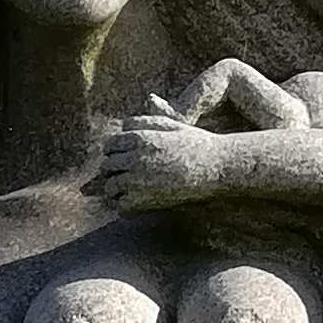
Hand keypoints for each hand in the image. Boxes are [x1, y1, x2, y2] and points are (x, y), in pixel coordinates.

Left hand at [91, 116, 229, 212]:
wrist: (216, 166)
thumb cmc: (198, 144)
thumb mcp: (174, 124)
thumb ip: (151, 119)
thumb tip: (133, 113)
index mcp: (139, 137)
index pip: (110, 144)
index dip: (114, 152)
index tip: (122, 160)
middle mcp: (134, 156)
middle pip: (107, 165)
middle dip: (113, 172)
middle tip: (123, 179)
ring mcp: (137, 179)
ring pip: (110, 187)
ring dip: (116, 192)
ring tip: (127, 194)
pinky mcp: (144, 199)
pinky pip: (121, 206)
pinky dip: (125, 208)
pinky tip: (135, 207)